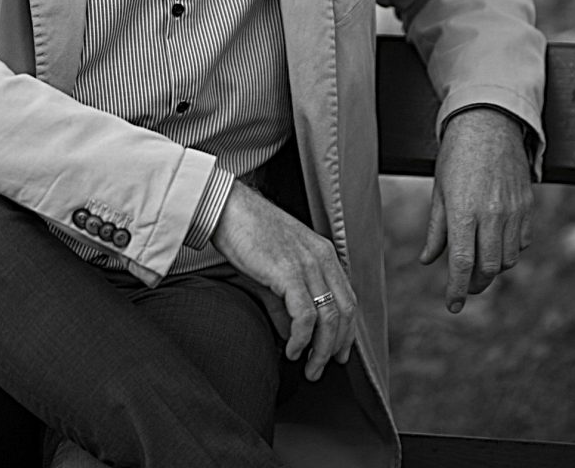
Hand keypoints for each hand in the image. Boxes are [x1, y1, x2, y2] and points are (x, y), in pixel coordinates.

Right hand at [211, 181, 356, 380]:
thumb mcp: (273, 267)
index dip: (346, 331)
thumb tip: (290, 334)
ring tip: (308, 368)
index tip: (337, 353)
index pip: (347, 299)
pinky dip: (301, 340)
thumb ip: (285, 301)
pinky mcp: (288, 272)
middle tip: (321, 368)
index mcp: (323, 252)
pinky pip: (305, 316)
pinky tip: (290, 350)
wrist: (226, 206)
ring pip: (329, 318)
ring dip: (320, 351)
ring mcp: (307, 263)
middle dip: (336, 347)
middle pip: (345, 312)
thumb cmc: (245, 232)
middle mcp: (321, 257)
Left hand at [419, 108, 532, 312]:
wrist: (488, 125)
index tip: (452, 305)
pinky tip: (494, 243)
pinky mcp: (526, 207)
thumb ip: (436, 229)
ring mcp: (512, 211)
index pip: (462, 263)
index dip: (457, 289)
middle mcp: (491, 214)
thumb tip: (428, 261)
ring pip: (507, 258)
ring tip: (477, 263)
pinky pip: (522, 242)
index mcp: (463, 210)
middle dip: (475, 284)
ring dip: (492, 268)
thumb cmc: (456, 156)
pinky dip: (508, 250)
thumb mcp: (439, 190)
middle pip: (488, 267)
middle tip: (463, 286)